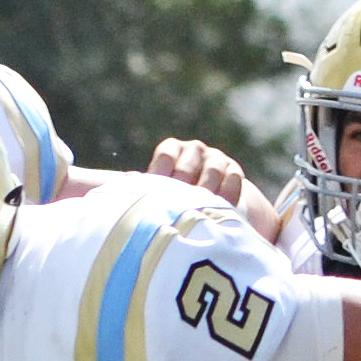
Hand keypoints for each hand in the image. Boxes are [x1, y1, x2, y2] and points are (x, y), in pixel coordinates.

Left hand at [145, 138, 279, 240]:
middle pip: (189, 163)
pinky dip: (228, 192)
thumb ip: (145, 185)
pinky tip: (222, 207)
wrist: (212, 202)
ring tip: (200, 210)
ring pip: (213, 169)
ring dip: (207, 190)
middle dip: (184, 186)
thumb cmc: (178, 197)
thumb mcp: (160, 190)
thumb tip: (126, 181)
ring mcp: (215, 158)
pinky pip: (233, 177)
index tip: (159, 194)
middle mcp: (193, 150)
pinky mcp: (234, 170)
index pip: (166, 155)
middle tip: (179, 206)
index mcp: (172, 150)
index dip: (163, 174)